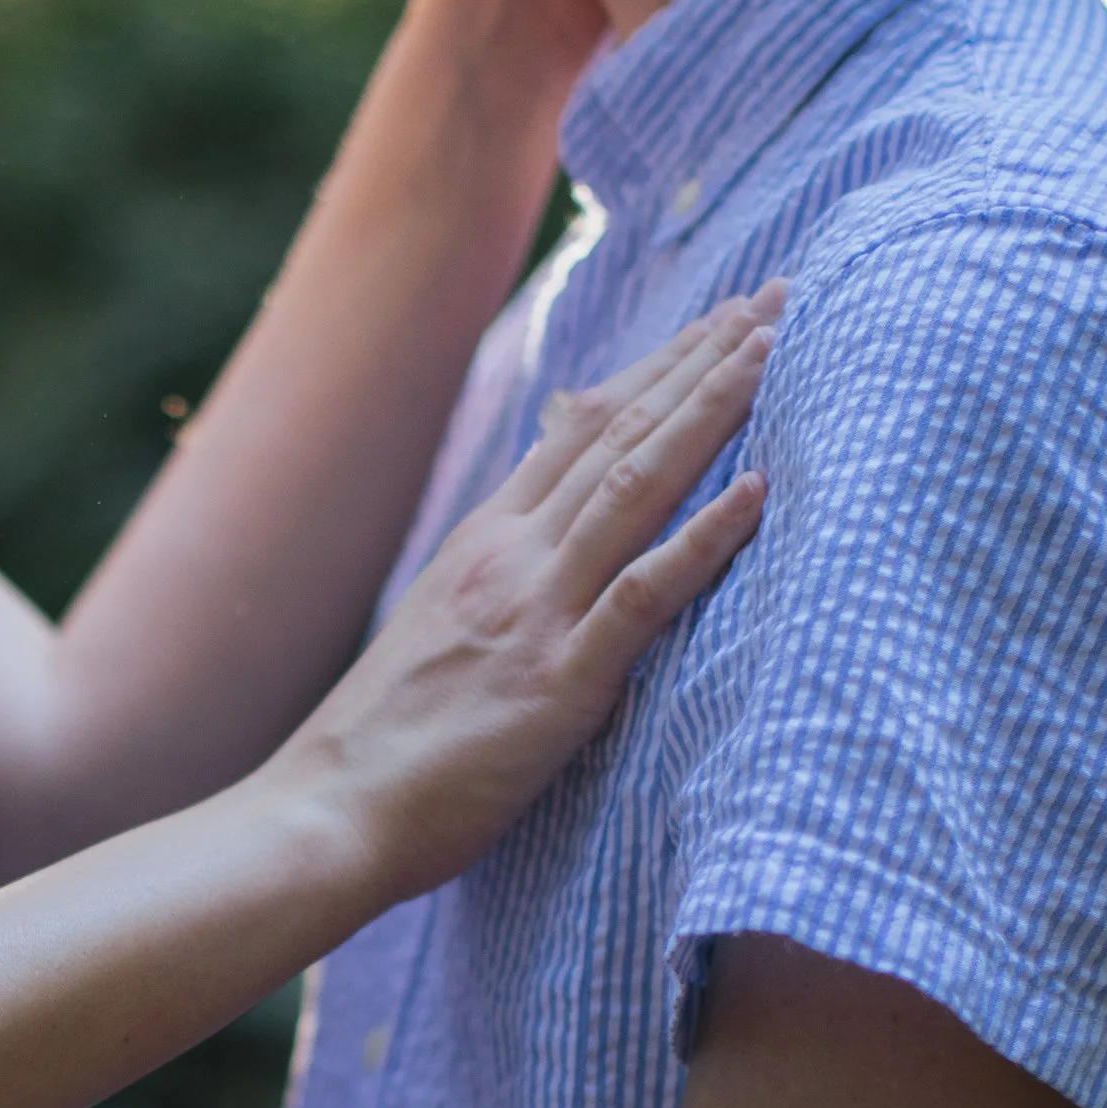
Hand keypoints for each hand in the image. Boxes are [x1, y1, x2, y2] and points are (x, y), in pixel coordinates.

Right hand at [263, 289, 778, 906]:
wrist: (328, 811)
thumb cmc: (383, 742)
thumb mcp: (439, 624)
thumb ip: (496, 562)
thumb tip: (540, 526)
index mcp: (484, 544)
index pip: (584, 429)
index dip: (659, 369)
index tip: (720, 322)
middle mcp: (511, 558)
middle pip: (620, 434)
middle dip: (703, 362)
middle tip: (776, 296)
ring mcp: (536, 613)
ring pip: (637, 485)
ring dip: (713, 411)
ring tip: (779, 349)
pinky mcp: (559, 682)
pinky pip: (643, 596)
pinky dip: (704, 538)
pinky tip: (759, 491)